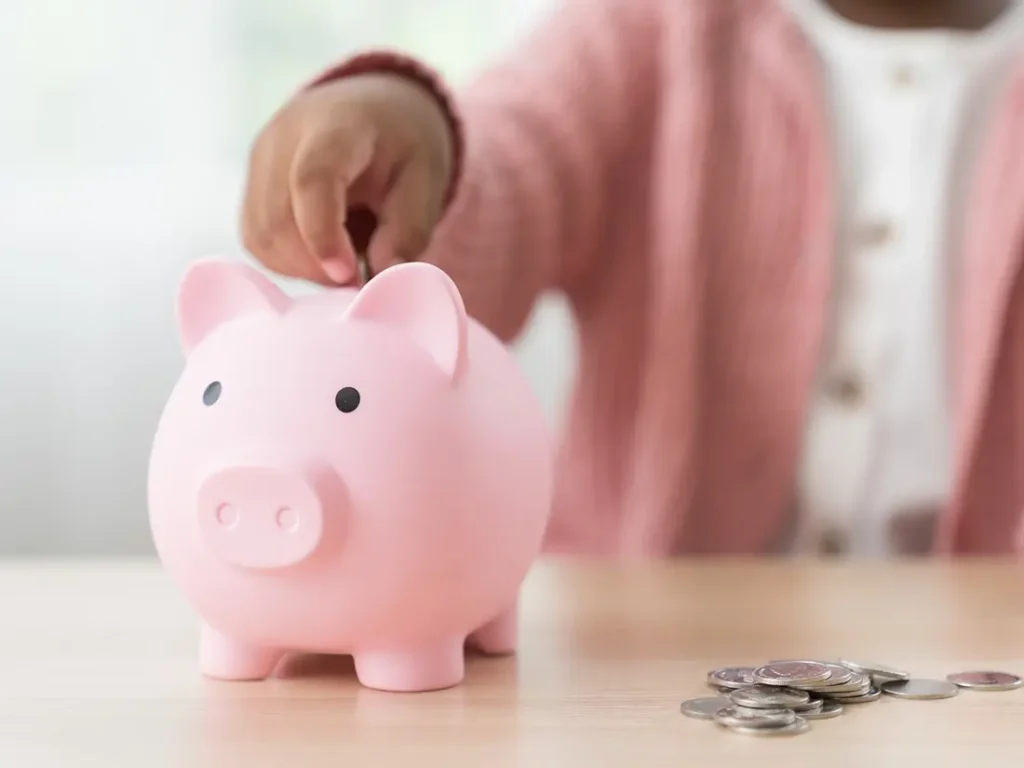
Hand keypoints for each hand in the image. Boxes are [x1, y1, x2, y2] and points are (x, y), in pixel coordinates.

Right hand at [240, 72, 454, 284]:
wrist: (371, 109)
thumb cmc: (401, 143)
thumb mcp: (428, 179)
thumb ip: (409, 228)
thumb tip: (382, 276)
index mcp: (336, 125)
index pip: (311, 179)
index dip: (322, 233)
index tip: (347, 274)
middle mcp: (283, 139)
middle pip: (278, 219)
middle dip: (317, 267)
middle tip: (359, 280)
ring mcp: (259, 162)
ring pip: (261, 236)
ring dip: (302, 269)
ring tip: (346, 265)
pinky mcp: (251, 187)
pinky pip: (257, 240)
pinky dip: (288, 263)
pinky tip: (322, 257)